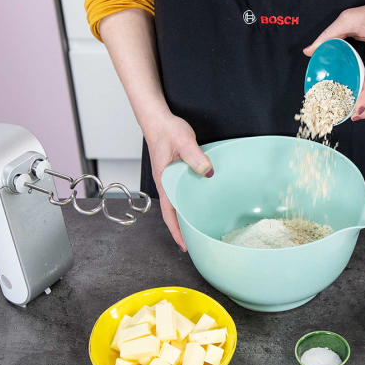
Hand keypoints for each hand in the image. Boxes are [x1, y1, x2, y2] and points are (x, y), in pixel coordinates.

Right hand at [144, 115, 213, 250]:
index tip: (184, 245)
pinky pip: (181, 190)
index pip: (168, 213)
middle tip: (197, 241)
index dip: (176, 231)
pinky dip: (188, 200)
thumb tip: (207, 172)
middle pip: (173, 211)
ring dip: (186, 214)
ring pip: (177, 201)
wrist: (157, 119)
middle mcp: (165, 183)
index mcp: (164, 181)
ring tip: (199, 225)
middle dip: (183, 228)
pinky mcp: (174, 171)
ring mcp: (169, 178)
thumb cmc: (165, 130)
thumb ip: (195, 157)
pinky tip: (198, 200)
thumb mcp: (184, 142)